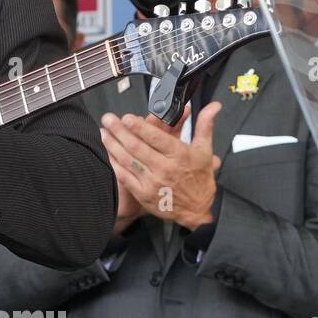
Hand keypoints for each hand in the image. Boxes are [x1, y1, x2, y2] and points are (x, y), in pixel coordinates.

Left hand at [99, 102, 222, 231]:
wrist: (196, 210)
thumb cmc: (199, 179)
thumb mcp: (205, 151)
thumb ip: (205, 126)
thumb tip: (213, 106)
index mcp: (180, 156)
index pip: (157, 138)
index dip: (140, 127)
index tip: (128, 117)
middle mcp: (165, 169)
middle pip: (137, 147)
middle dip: (120, 131)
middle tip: (108, 119)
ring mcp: (152, 182)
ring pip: (128, 160)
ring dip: (113, 144)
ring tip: (103, 132)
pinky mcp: (143, 193)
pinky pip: (124, 176)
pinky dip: (114, 163)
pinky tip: (107, 152)